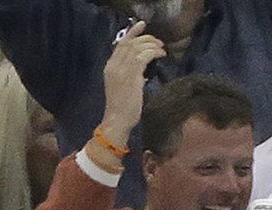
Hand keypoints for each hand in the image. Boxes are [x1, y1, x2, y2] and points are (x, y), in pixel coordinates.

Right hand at [101, 21, 165, 145]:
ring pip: (137, 47)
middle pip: (129, 43)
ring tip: (161, 48)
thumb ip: (130, 77)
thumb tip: (142, 72)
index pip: (120, 44)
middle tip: (157, 40)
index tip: (141, 27)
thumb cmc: (123, 110)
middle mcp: (114, 65)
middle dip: (145, 38)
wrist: (117, 121)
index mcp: (110, 67)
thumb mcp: (123, 89)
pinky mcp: (132, 75)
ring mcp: (122, 69)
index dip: (132, 34)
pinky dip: (154, 53)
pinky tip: (161, 55)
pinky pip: (144, 56)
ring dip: (151, 45)